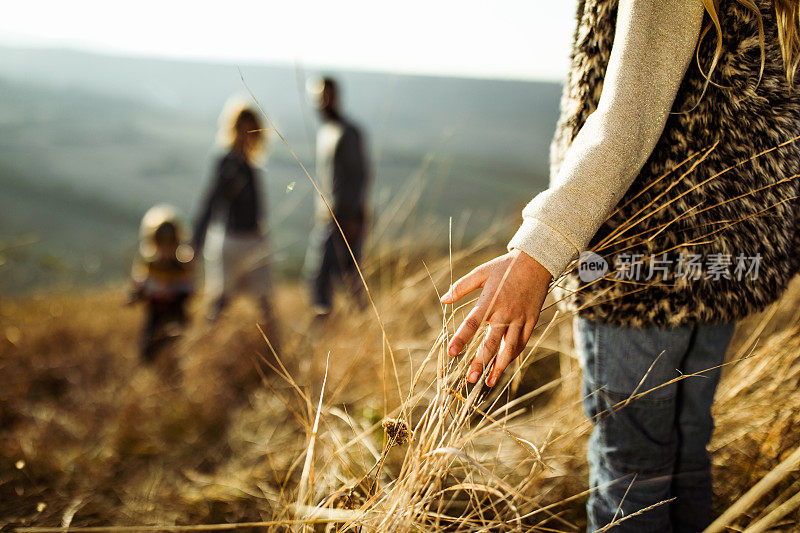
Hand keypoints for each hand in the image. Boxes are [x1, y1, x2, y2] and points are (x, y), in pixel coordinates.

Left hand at [440, 249, 550, 386]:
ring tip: (489, 382)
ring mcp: (520, 318)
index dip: (461, 339)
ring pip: (509, 347)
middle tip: (470, 379)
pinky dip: (513, 355)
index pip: (472, 323)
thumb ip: (461, 287)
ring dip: (498, 366)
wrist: (536, 261)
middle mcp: (505, 312)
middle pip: (491, 342)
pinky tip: (503, 366)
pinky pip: (522, 342)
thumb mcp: (481, 272)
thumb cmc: (505, 266)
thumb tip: (443, 300)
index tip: (451, 353)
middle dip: (480, 362)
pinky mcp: (531, 320)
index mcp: (489, 300)